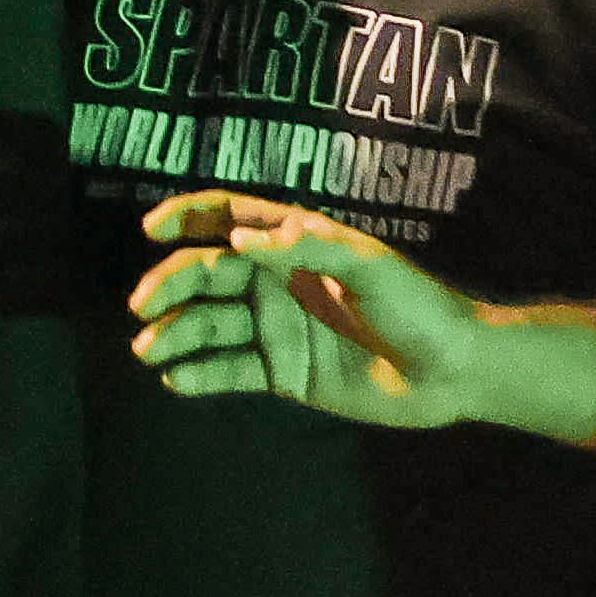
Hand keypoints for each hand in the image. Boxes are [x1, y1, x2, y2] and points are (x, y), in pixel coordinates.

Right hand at [125, 192, 595, 438]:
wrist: (453, 372)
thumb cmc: (418, 306)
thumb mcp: (367, 266)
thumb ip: (303, 247)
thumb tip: (237, 242)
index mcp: (295, 244)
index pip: (229, 218)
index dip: (188, 216)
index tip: (152, 228)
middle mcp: (277, 282)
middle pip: (208, 275)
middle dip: (170, 286)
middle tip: (143, 307)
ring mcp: (278, 328)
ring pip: (211, 325)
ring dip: (176, 334)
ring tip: (148, 350)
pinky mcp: (285, 373)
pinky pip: (231, 370)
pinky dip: (200, 374)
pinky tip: (175, 380)